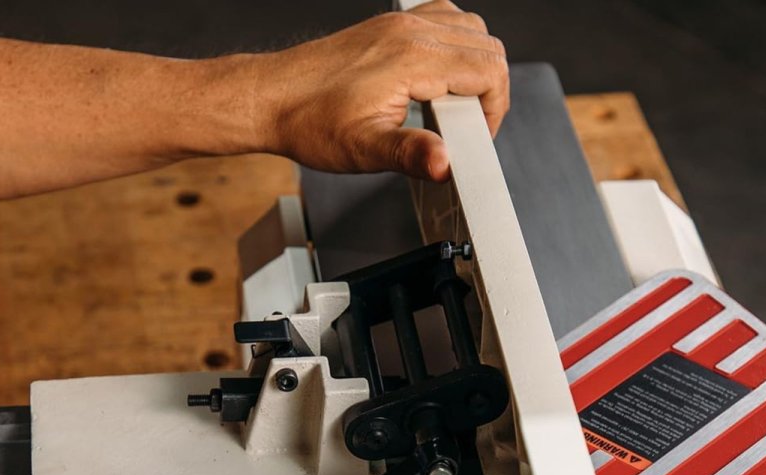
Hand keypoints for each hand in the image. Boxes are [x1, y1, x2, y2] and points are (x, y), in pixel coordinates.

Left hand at [257, 0, 508, 180]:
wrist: (271, 99)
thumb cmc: (310, 122)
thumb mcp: (364, 150)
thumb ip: (411, 154)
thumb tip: (444, 164)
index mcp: (412, 58)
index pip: (488, 70)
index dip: (494, 109)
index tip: (476, 136)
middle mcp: (410, 32)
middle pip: (487, 46)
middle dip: (491, 90)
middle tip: (469, 125)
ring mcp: (400, 23)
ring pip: (470, 28)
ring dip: (476, 66)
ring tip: (454, 104)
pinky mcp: (389, 25)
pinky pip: (443, 19)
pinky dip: (455, 46)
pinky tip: (436, 77)